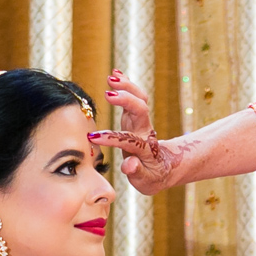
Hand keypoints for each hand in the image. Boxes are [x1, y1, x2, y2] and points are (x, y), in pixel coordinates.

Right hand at [91, 72, 180, 195]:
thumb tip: (128, 165)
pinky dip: (126, 84)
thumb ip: (137, 172)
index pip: (128, 140)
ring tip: (111, 77)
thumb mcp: (145, 181)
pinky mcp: (136, 117)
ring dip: (127, 86)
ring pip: (139, 99)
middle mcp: (144, 132)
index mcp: (145, 149)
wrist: (163, 169)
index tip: (93, 138)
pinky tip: (115, 73)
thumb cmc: (151, 177)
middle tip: (109, 93)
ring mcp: (141, 123)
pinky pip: (135, 97)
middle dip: (126, 100)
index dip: (111, 138)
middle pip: (140, 110)